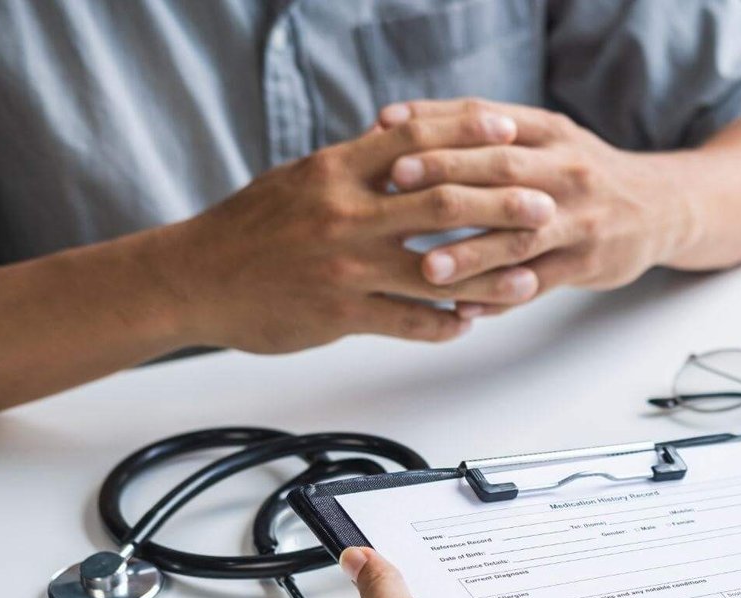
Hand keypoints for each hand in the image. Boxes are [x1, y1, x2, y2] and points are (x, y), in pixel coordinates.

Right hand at [165, 108, 556, 352]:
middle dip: (502, 205)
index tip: (513, 130)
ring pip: (437, 272)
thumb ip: (359, 163)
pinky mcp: (340, 313)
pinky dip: (445, 324)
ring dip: (490, 277)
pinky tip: (469, 324)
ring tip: (528, 279)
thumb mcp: (303, 179)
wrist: (193, 278)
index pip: (417, 140)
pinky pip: (409, 323)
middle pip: (442, 203)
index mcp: (337, 170)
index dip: (469, 133)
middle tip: (546, 207)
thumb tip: (407, 138)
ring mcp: (345, 266)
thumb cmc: (251, 228)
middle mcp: (345, 213)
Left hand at [376, 99, 691, 304]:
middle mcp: (567, 170)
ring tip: (427, 270)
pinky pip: (540, 284)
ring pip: (521, 236)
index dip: (438, 125)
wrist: (661, 207)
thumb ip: (482, 130)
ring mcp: (581, 220)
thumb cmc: (583, 172)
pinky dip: (501, 299)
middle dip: (447, 176)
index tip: (388, 132)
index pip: (488, 119)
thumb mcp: (545, 137)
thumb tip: (395, 123)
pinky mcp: (589, 263)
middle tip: (396, 190)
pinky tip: (466, 310)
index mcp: (549, 132)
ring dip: (472, 254)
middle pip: (503, 169)